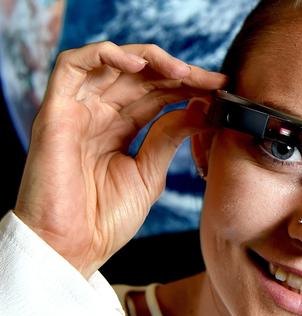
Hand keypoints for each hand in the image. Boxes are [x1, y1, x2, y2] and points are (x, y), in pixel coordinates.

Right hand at [13, 42, 225, 277]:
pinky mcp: (55, 112)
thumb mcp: (149, 173)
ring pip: (111, 62)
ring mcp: (76, 111)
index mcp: (119, 128)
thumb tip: (201, 107)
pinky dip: (105, 55)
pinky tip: (139, 66)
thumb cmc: (104, 219)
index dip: (188, 85)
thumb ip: (170, 137)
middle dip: (179, 73)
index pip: (156, 93)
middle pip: (140, 76)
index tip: (221, 87)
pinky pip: (71, 65)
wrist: (72, 249)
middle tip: (212, 79)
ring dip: (149, 59)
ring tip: (183, 72)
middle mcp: (97, 114)